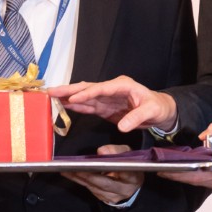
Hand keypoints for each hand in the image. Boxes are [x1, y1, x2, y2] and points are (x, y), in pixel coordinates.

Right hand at [47, 76, 176, 133]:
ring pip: (84, 96)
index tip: (72, 98)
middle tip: (51, 90)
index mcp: (122, 85)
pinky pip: (87, 106)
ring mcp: (107, 98)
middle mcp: (111, 89)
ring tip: (51, 97)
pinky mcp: (105, 108)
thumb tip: (123, 126)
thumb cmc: (157, 106)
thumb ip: (136, 117)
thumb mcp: (151, 111)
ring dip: (68, 97)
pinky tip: (63, 106)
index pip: (100, 88)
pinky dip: (75, 106)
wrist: (160, 110)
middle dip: (69, 90)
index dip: (86, 94)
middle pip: (87, 88)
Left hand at [61, 143, 143, 205]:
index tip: (100, 158)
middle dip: (89, 175)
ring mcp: (113, 197)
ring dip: (80, 178)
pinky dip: (80, 181)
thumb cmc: (128, 165)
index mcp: (133, 177)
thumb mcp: (127, 154)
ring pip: (95, 188)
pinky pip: (90, 189)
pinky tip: (70, 174)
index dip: (113, 167)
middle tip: (76, 168)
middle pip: (105, 183)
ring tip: (67, 169)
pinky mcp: (104, 199)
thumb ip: (116, 151)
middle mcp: (124, 189)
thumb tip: (101, 151)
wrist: (130, 184)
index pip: (125, 172)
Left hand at [160, 124, 211, 195]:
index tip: (164, 171)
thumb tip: (204, 135)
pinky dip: (205, 175)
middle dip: (181, 175)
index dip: (179, 173)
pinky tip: (199, 167)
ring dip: (193, 175)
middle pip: (199, 181)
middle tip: (164, 169)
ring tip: (178, 167)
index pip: (197, 174)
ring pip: (206, 182)